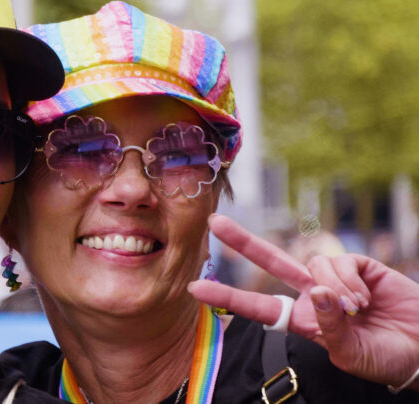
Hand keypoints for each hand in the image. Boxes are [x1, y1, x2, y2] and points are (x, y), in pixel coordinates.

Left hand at [188, 214, 418, 389]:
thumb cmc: (384, 357)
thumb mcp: (349, 354)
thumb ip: (329, 327)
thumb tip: (317, 291)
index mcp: (303, 321)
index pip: (258, 307)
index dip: (228, 297)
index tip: (195, 288)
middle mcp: (312, 295)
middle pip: (271, 263)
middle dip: (243, 242)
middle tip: (213, 222)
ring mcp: (333, 278)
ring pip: (313, 264)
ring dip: (335, 288)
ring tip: (359, 311)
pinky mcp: (358, 266)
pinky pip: (339, 261)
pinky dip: (351, 280)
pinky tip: (366, 297)